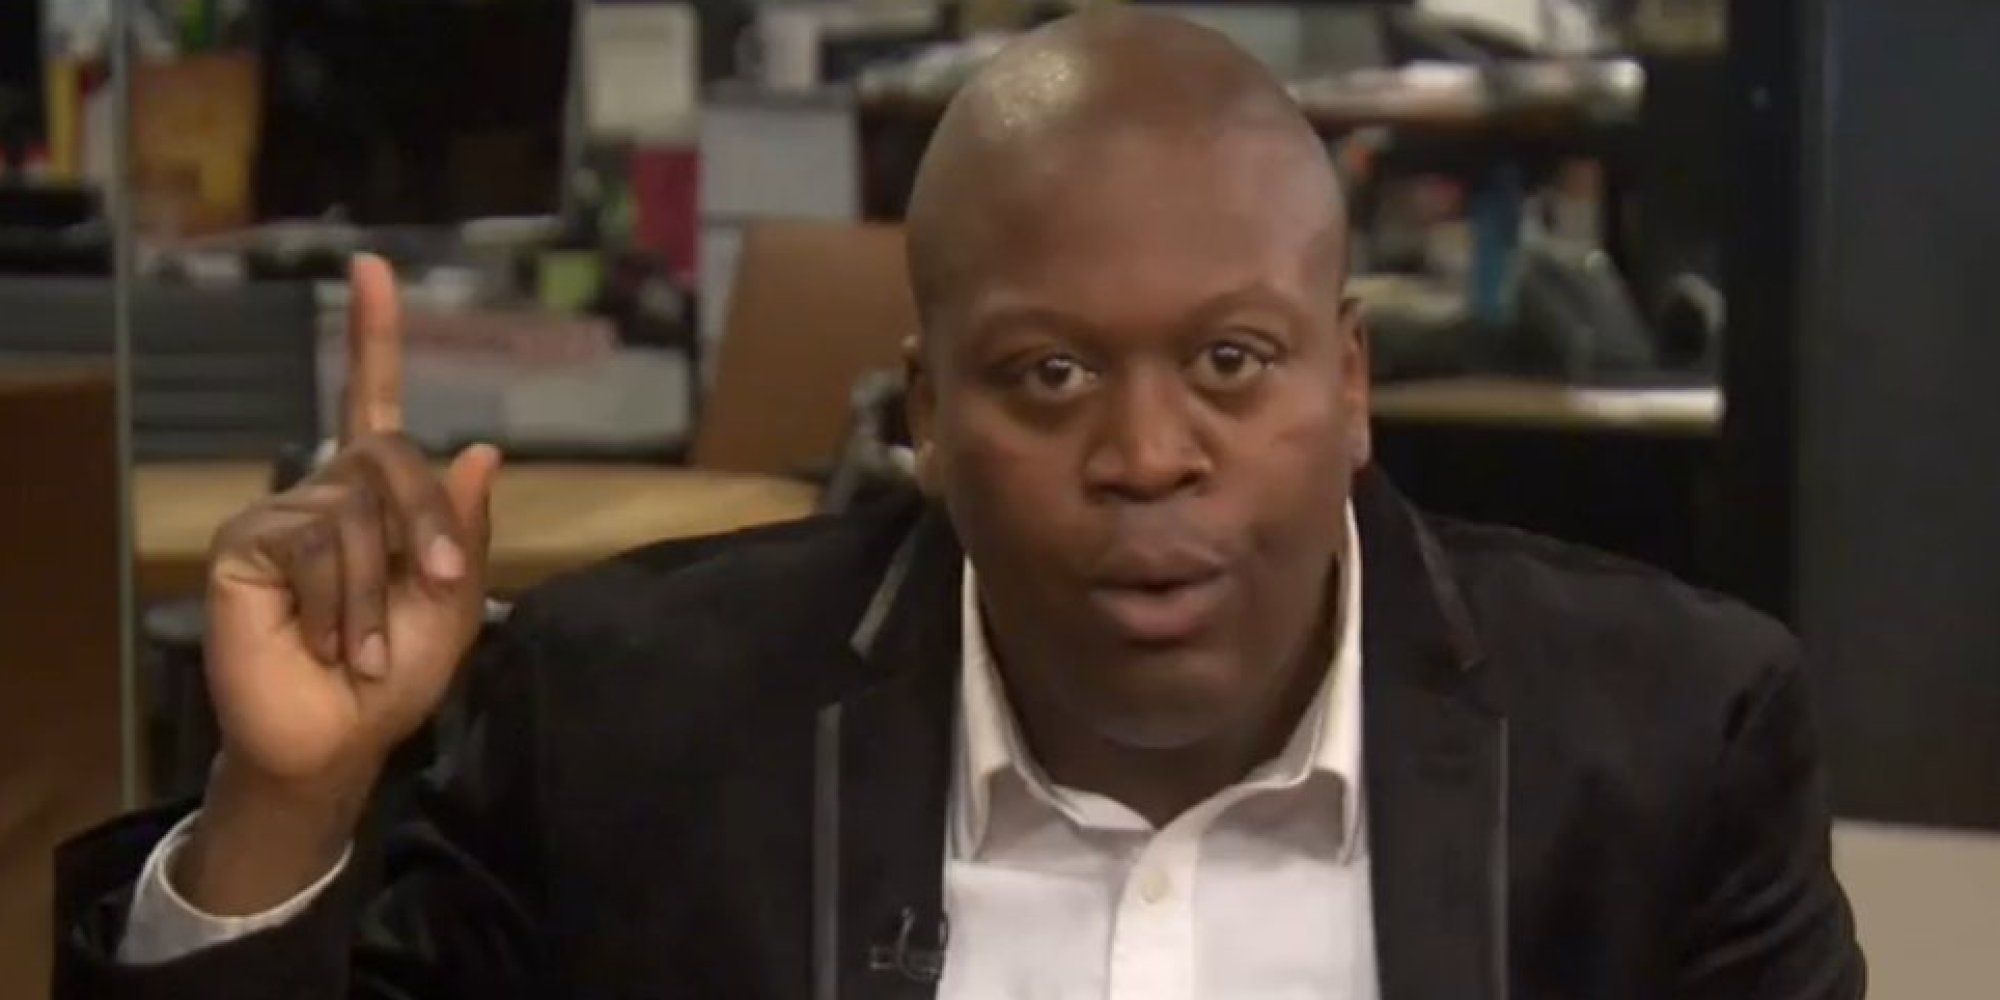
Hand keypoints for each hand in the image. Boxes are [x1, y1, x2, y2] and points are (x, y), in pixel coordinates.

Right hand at [176, 255, 501, 912]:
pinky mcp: (244, 544)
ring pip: (355, 516)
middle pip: (392, 457)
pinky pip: (312, 545)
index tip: (372, 266)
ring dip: (374, 597)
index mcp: (379, 497)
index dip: (374, 335)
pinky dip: (337, 603)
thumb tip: (483, 450)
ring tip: (362, 649)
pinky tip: (325, 640)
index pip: (374, 399)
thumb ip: (464, 534)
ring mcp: (281, 513)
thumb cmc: (397, 675)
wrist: (336, 739)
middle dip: (428, 522)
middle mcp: (326, 490)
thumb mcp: (451, 606)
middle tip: (435, 588)